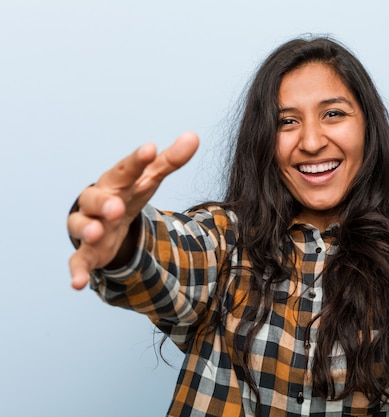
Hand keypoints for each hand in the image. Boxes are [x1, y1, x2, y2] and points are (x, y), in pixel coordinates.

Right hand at [67, 132, 199, 289]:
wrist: (105, 219)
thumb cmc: (127, 193)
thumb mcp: (149, 178)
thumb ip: (170, 160)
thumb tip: (194, 136)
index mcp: (116, 182)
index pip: (125, 169)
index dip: (136, 160)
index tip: (150, 149)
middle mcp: (97, 202)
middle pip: (95, 198)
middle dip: (104, 202)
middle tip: (117, 206)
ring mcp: (89, 227)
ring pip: (80, 225)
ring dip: (87, 229)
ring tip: (97, 232)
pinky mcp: (87, 252)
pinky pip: (77, 261)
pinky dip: (77, 271)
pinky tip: (77, 283)